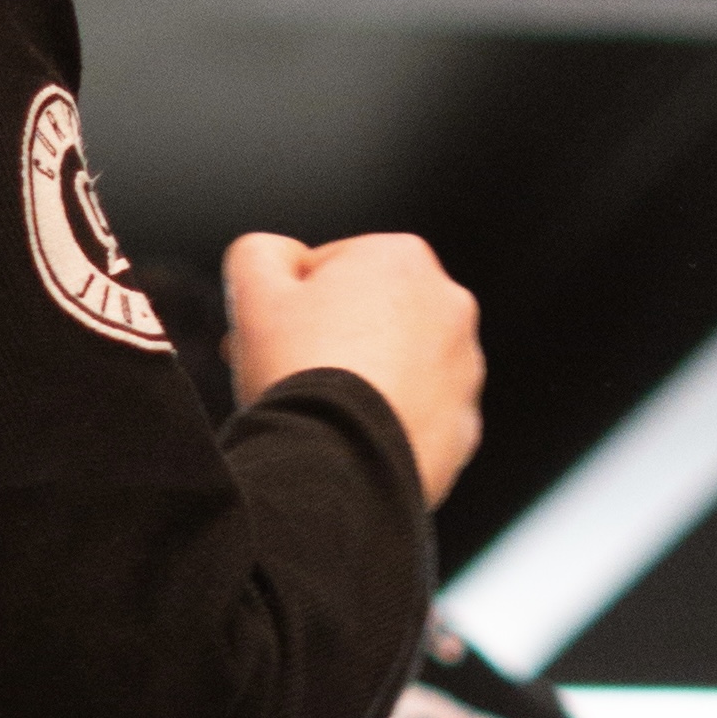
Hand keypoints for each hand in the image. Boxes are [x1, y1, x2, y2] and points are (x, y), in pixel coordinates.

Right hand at [224, 230, 484, 506]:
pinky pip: (415, 415)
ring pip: (394, 366)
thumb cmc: (298, 372)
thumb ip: (260, 251)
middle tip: (286, 374)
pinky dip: (387, 422)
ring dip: (361, 379)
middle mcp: (449, 304)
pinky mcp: (464, 426)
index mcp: (401, 257)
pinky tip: (351, 437)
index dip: (288, 303)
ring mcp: (464, 369)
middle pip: (367, 316)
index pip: (328, 269)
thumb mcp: (252, 288)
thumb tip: (279, 256)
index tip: (269, 336)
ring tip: (321, 410)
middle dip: (327, 338)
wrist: (337, 466)